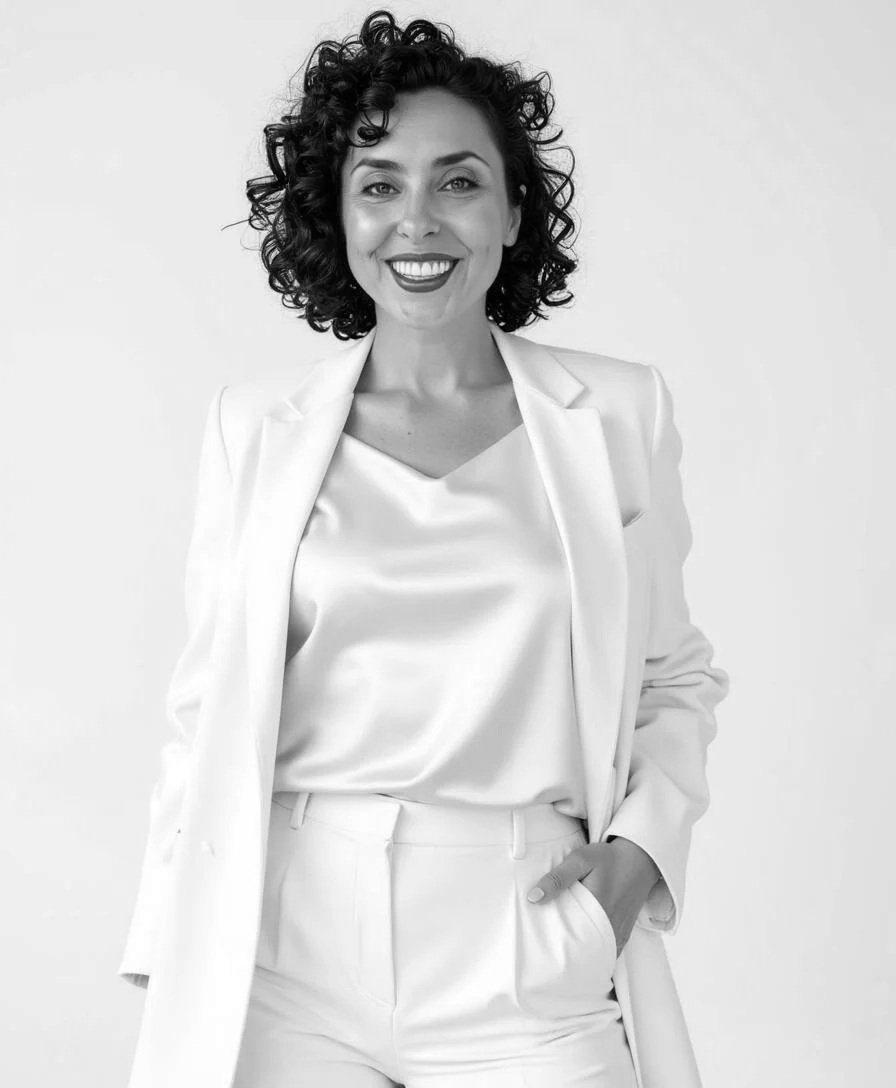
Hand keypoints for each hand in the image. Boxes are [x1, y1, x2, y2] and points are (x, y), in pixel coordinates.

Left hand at [526, 836, 660, 956]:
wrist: (640, 859)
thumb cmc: (609, 858)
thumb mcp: (580, 860)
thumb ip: (557, 878)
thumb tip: (533, 898)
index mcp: (597, 912)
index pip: (570, 940)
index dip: (553, 945)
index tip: (540, 944)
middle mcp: (610, 929)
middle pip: (582, 952)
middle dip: (565, 954)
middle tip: (547, 950)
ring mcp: (619, 934)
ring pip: (596, 954)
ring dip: (580, 954)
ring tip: (562, 950)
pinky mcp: (624, 934)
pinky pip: (607, 951)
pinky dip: (595, 951)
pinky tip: (582, 946)